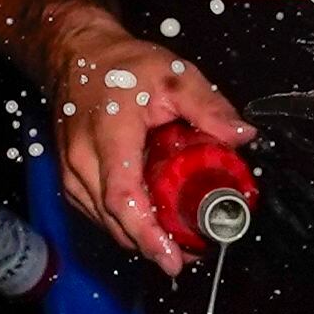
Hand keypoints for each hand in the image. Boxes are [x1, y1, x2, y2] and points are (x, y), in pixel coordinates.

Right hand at [38, 11, 250, 275]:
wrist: (77, 55)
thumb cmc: (122, 66)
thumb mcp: (174, 76)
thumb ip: (208, 106)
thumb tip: (242, 136)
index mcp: (109, 136)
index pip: (124, 197)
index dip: (148, 233)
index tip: (172, 258)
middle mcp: (82, 160)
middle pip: (114, 220)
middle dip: (152, 244)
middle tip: (189, 255)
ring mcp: (71, 172)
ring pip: (104, 221)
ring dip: (137, 238)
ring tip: (176, 244)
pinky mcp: (70, 177)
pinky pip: (96, 212)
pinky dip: (122, 223)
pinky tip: (149, 225)